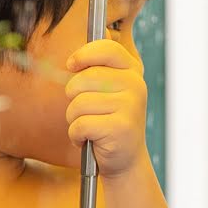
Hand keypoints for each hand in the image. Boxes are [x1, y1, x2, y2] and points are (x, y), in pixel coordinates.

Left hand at [65, 39, 147, 175]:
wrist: (126, 158)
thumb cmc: (109, 120)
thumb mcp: (109, 90)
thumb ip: (97, 70)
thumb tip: (74, 59)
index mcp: (132, 71)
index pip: (106, 49)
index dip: (83, 55)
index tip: (72, 65)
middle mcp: (136, 84)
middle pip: (83, 79)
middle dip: (73, 97)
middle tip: (84, 110)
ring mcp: (130, 105)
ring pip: (78, 104)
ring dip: (74, 119)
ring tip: (88, 126)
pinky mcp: (120, 127)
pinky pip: (80, 124)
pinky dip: (76, 135)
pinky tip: (88, 139)